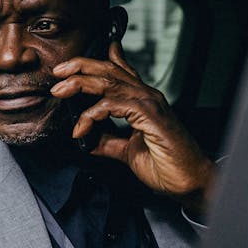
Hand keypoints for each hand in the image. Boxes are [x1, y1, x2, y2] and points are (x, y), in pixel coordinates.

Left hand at [51, 42, 215, 213]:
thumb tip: (86, 138)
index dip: (94, 64)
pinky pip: (114, 104)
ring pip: (109, 81)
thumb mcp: (127, 152)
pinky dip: (92, 113)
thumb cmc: (167, 166)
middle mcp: (147, 97)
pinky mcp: (150, 115)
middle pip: (109, 70)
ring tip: (60, 91)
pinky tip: (81, 127)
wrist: (189, 182)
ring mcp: (150, 104)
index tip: (69, 67)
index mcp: (143, 102)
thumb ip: (108, 142)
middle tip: (58, 73)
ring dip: (80, 84)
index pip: (118, 72)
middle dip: (80, 67)